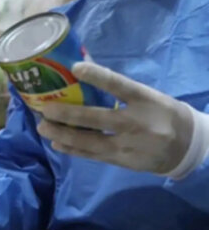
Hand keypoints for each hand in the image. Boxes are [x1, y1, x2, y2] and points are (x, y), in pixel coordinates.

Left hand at [37, 61, 193, 174]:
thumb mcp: (146, 95)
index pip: (119, 85)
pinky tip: (56, 143)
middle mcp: (137, 123)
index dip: (98, 75)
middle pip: (98, 118)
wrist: (187, 146)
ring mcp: (130, 145)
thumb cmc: (159, 113)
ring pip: (91, 141)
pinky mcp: (125, 161)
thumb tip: (78, 68)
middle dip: (67, 114)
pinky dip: (74, 150)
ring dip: (64, 134)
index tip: (75, 67)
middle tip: (44, 108)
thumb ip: (117, 87)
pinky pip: (95, 155)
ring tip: (42, 127)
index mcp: (144, 99)